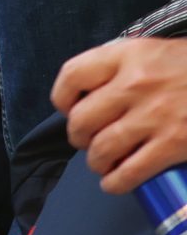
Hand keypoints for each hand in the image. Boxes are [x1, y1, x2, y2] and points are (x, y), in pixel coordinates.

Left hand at [54, 36, 186, 194]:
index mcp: (128, 55)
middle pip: (82, 118)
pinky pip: (132, 170)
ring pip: (102, 147)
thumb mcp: (155, 51)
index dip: (62, 97)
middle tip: (86, 142)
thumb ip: (124, 65)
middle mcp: (135, 84)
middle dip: (78, 136)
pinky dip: (116, 182)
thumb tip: (91, 93)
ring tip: (101, 163)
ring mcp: (155, 115)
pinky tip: (114, 183)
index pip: (73, 74)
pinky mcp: (174, 143)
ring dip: (96, 161)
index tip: (67, 109)